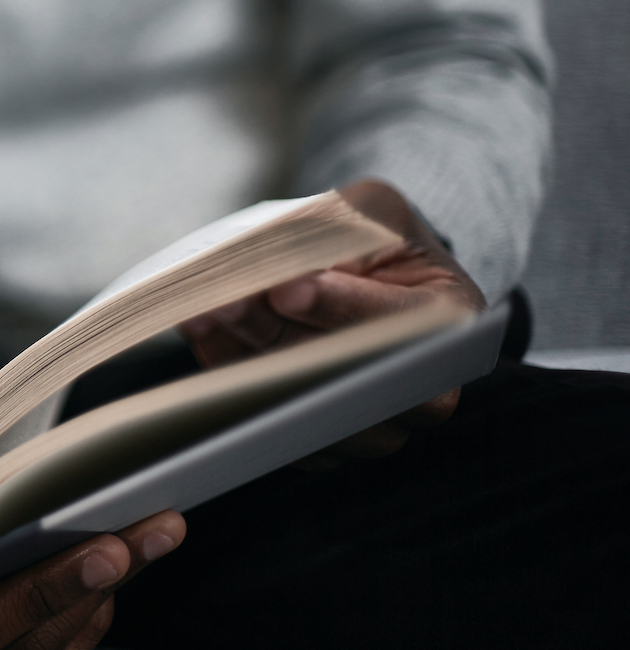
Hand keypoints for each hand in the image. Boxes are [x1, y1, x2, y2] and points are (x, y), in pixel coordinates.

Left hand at [176, 178, 485, 463]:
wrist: (364, 280)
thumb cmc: (375, 239)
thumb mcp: (373, 208)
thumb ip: (342, 224)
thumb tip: (284, 262)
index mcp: (453, 322)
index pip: (398, 322)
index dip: (339, 306)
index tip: (287, 288)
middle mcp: (422, 391)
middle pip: (341, 375)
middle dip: (273, 335)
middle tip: (219, 303)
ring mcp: (370, 427)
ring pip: (297, 405)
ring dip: (239, 360)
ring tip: (196, 316)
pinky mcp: (316, 441)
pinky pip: (267, 420)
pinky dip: (228, 379)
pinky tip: (199, 339)